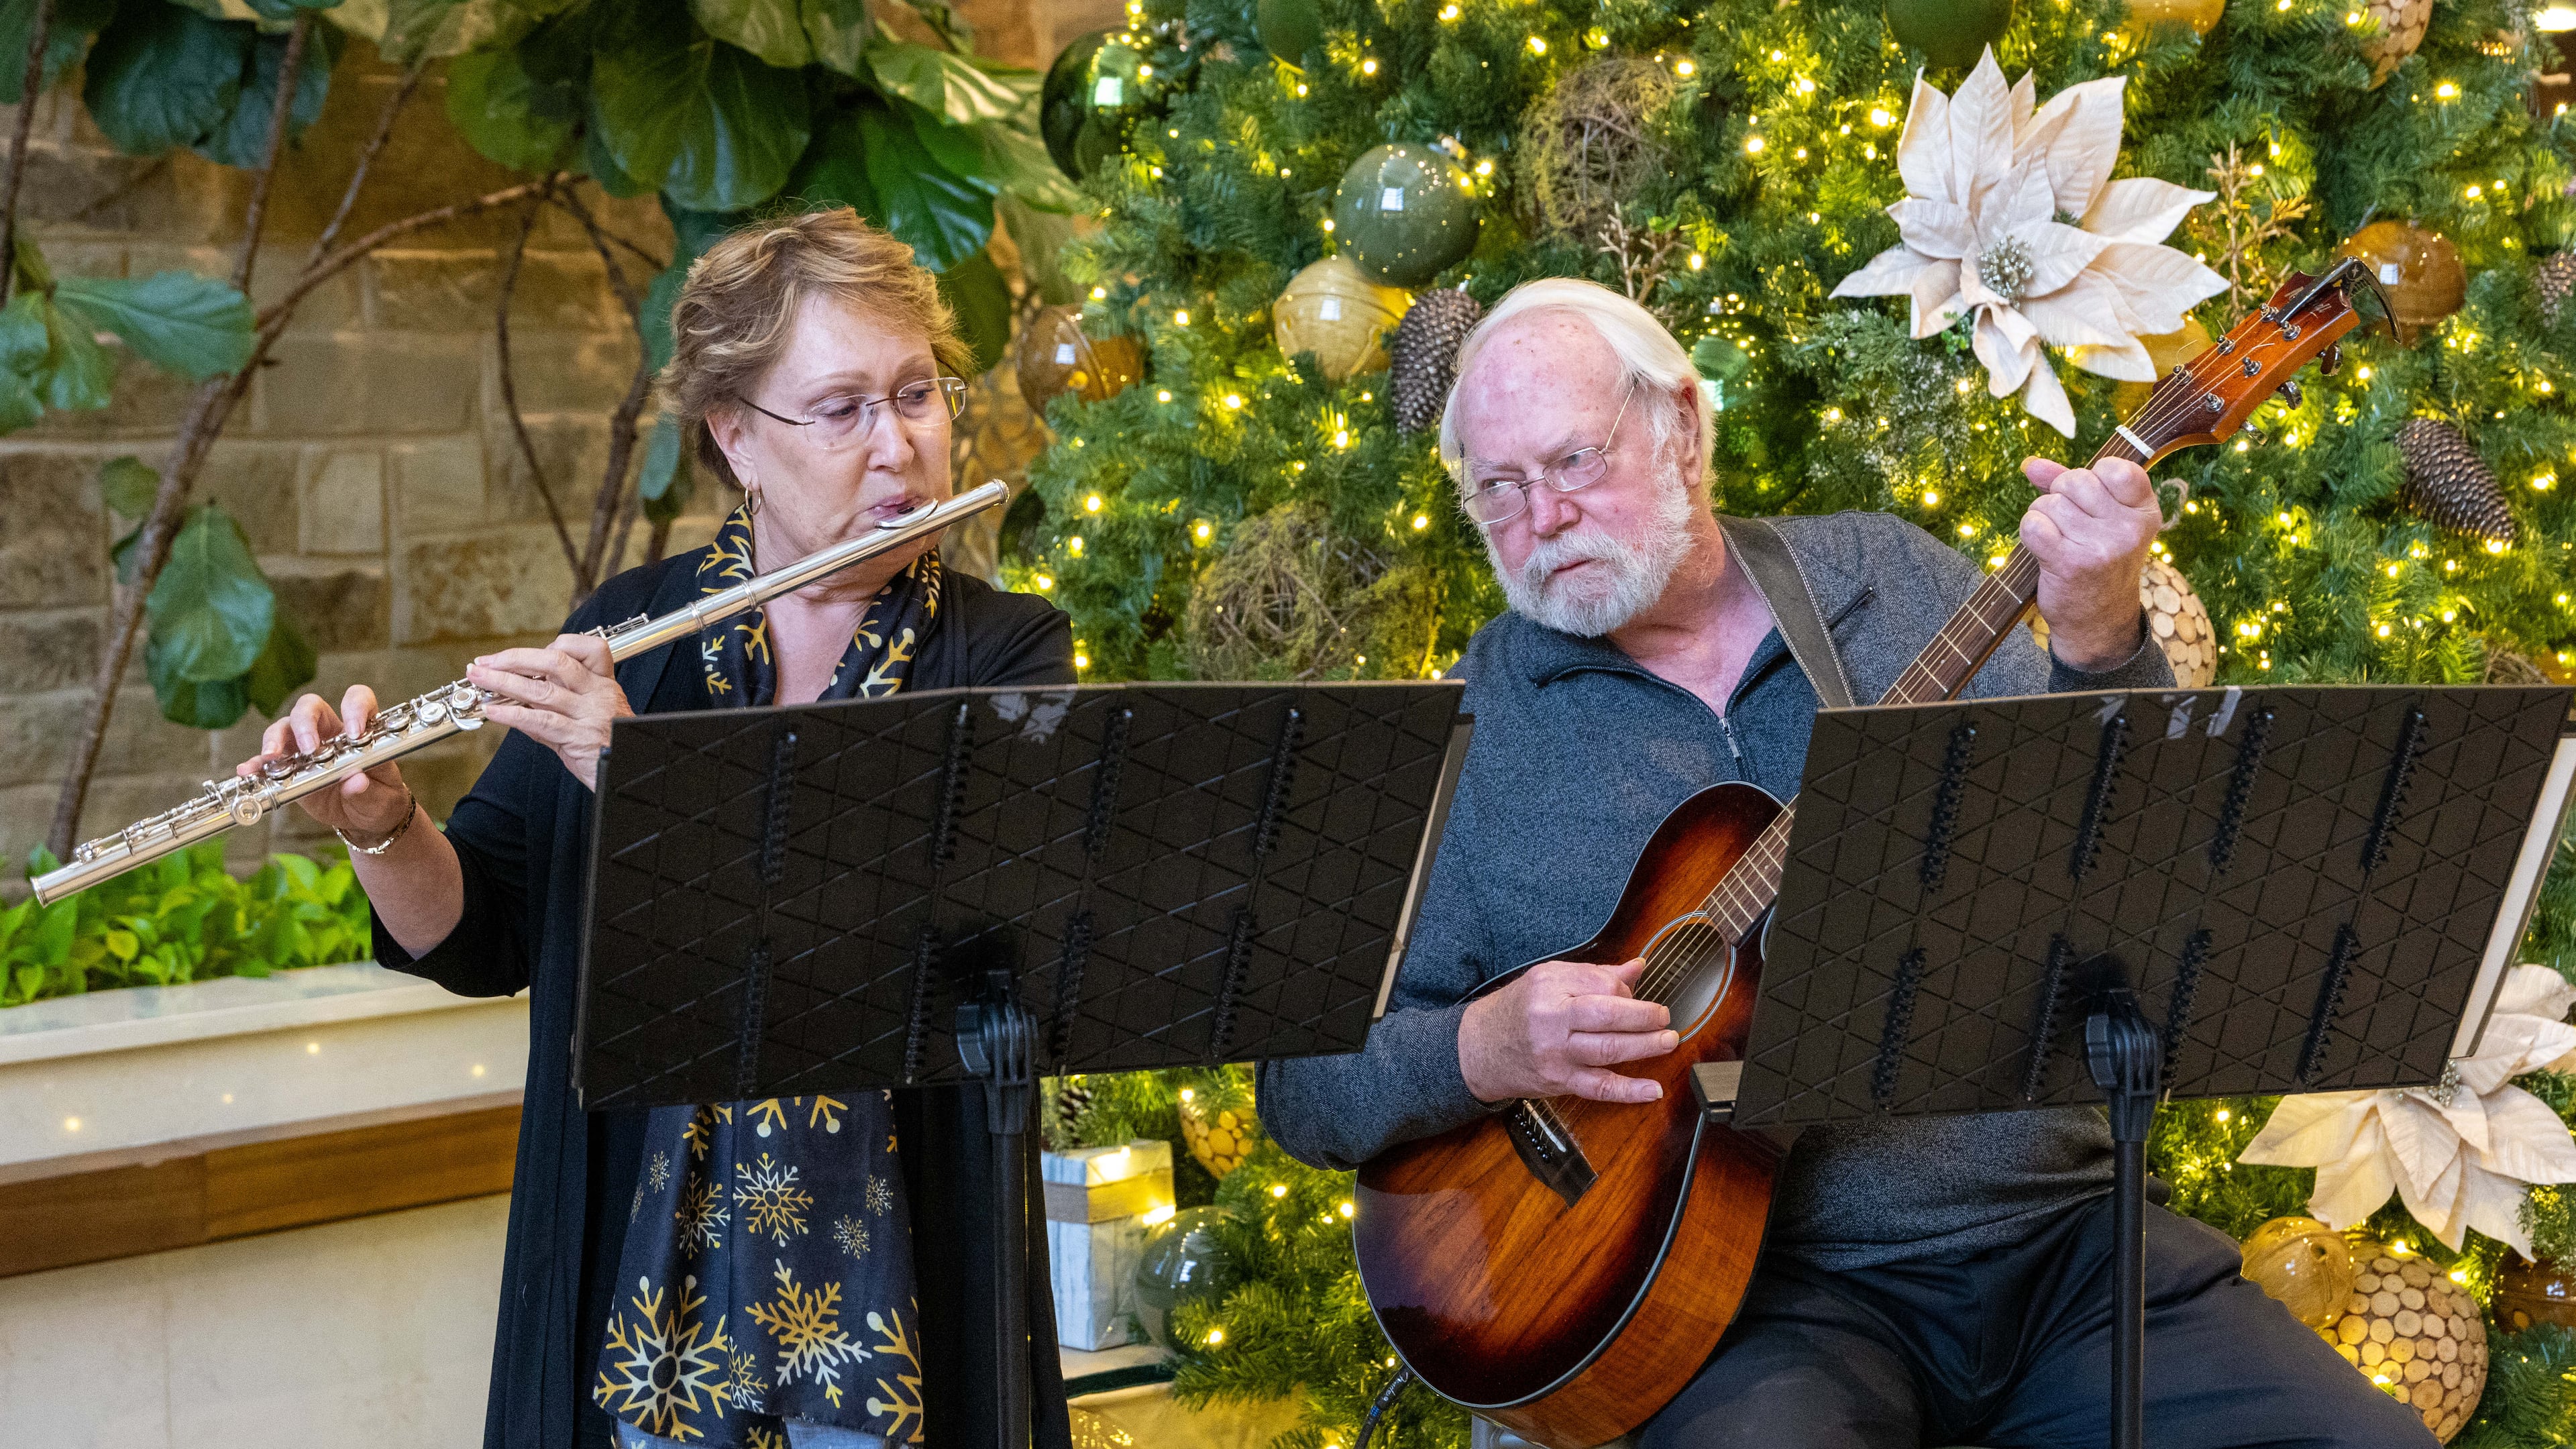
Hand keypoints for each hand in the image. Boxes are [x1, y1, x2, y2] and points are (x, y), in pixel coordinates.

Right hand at [240, 685, 413, 838]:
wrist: (365, 819)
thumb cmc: (380, 798)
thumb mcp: (382, 799)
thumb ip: (368, 790)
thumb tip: (356, 781)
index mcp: (360, 730)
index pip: (357, 700)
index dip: (355, 708)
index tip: (354, 732)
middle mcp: (330, 732)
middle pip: (310, 707)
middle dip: (305, 722)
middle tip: (309, 748)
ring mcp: (305, 747)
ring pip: (285, 727)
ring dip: (275, 738)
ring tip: (272, 757)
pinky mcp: (289, 767)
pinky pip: (268, 760)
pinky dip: (257, 763)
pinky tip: (249, 771)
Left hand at [466, 634, 633, 790]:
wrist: (633, 775)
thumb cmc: (609, 748)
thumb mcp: (588, 719)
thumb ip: (554, 707)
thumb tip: (516, 700)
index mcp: (604, 684)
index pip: (588, 648)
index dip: (557, 645)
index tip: (527, 656)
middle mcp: (599, 694)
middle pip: (556, 662)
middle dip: (515, 659)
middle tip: (486, 663)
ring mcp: (590, 714)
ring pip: (542, 690)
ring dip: (504, 682)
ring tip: (480, 680)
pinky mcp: (579, 737)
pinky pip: (541, 721)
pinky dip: (513, 715)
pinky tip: (494, 712)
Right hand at [1458, 958, 1677, 1104]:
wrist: (1478, 1049)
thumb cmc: (1516, 1011)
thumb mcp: (1547, 980)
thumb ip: (1593, 974)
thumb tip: (1637, 967)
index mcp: (1548, 986)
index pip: (1599, 983)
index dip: (1624, 989)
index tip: (1635, 994)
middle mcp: (1551, 1019)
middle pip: (1606, 1015)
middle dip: (1642, 1016)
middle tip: (1664, 1017)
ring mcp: (1555, 1053)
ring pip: (1607, 1050)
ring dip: (1644, 1047)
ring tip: (1668, 1042)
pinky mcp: (1559, 1081)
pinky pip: (1599, 1087)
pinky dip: (1629, 1091)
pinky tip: (1652, 1090)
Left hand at [2019, 455, 2160, 671]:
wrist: (2098, 621)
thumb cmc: (2097, 562)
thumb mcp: (2101, 520)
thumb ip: (2068, 486)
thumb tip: (2030, 464)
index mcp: (2144, 511)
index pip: (2115, 468)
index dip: (2091, 478)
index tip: (2092, 502)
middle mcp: (2128, 528)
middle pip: (2073, 481)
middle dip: (2061, 498)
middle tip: (2071, 527)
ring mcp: (2102, 546)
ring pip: (2049, 503)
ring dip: (2044, 518)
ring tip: (2060, 542)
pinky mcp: (2071, 563)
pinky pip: (2033, 524)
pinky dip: (2030, 533)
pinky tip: (2044, 550)